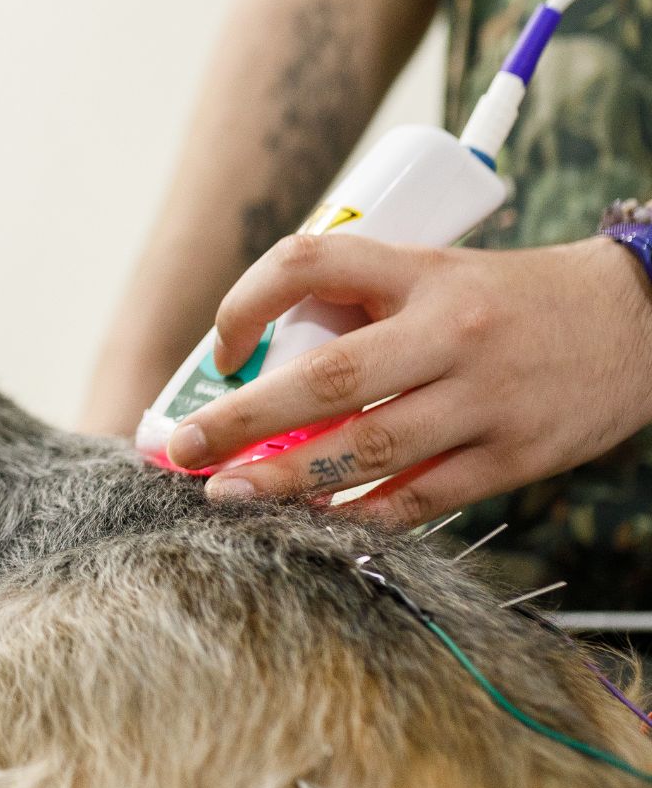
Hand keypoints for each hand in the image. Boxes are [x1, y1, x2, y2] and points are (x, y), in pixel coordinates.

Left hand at [166, 234, 651, 523]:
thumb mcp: (435, 274)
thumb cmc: (507, 302)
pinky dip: (359, 515)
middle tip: (182, 449)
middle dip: (242, 419)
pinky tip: (308, 524)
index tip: (220, 350)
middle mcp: (450, 332)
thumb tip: (257, 367)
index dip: (246, 300)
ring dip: (287, 479)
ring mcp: (484, 399)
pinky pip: (420, 497)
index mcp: (422, 272)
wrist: (639, 321)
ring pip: (368, 449)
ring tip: (227, 497)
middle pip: (327, 377)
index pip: (311, 262)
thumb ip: (359, 306)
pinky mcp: (513, 456)